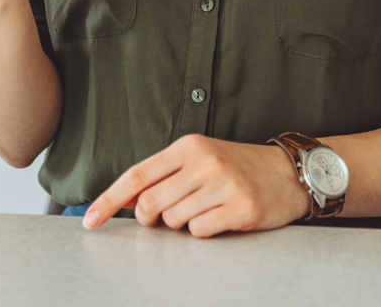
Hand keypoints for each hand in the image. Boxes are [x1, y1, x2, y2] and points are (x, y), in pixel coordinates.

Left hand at [82, 134, 311, 236]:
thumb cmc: (238, 168)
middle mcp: (204, 162)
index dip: (109, 200)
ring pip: (174, 220)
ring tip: (203, 211)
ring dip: (181, 225)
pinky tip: (219, 219)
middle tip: (163, 219)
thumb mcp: (199, 159)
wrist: (289, 173)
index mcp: (187, 147)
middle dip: (149, 219)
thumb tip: (122, 200)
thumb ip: (162, 176)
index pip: (136, 176)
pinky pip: (200, 232)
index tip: (90, 220)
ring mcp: (223, 184)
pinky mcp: (242, 208)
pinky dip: (203, 232)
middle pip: (150, 203)